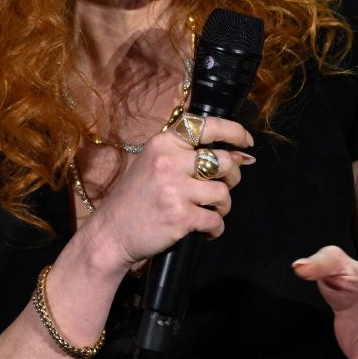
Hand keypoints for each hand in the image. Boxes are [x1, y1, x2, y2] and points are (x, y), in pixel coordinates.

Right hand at [80, 116, 254, 271]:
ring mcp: (174, 189)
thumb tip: (239, 157)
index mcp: (163, 143)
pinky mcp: (180, 216)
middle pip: (224, 161)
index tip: (246, 142)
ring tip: (209, 211)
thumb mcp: (156, 164)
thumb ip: (190, 156)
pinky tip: (205, 230)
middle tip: (224, 187)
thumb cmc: (136, 198)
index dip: (234, 132)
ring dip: (222, 206)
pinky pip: (216, 221)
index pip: (208, 126)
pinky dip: (215, 228)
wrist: (111, 232)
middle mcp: (169, 161)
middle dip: (233, 177)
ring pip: (223, 192)